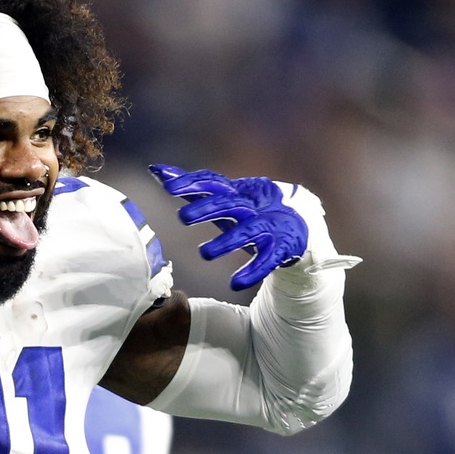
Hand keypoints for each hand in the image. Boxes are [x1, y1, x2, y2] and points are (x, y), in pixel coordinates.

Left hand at [148, 164, 308, 290]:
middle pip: (229, 204)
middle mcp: (251, 207)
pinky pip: (267, 260)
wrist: (298, 224)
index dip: (191, 182)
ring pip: (247, 232)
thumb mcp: (222, 197)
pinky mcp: (280, 247)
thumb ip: (191, 186)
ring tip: (204, 253)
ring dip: (227, 242)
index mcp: (236, 193)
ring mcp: (267, 227)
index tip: (167, 186)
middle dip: (207, 209)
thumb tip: (156, 170)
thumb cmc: (250, 211)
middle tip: (183, 217)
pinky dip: (253, 271)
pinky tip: (235, 283)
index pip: (213, 181)